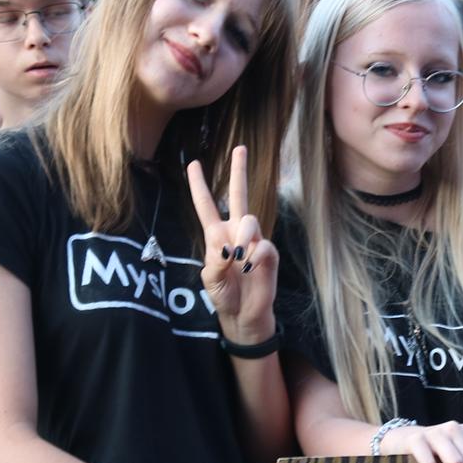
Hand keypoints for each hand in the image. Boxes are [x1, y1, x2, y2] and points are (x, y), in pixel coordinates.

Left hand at [190, 148, 276, 341]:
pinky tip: (251, 267)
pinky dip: (255, 256)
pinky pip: (263, 246)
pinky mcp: (269, 255)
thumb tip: (231, 247)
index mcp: (216, 235)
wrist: (242, 314)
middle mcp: (236, 233)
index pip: (206, 206)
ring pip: (250, 220)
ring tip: (240, 259)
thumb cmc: (223, 295)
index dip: (199, 186)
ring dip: (243, 238)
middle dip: (239, 172)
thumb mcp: (210, 279)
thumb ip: (215, 261)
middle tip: (240, 148)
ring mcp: (254, 241)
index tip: (192, 164)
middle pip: (239, 195)